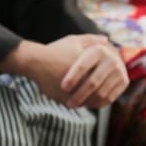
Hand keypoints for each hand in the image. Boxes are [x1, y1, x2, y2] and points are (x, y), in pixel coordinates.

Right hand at [0, 35, 125, 108]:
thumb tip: (106, 40)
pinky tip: (85, 100)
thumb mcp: (73, 41)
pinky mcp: (63, 99)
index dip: (107, 77)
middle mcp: (78, 78)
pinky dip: (83, 103)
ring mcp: (71, 91)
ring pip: (89, 99)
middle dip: (102, 90)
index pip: (101, 74)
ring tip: (97, 96)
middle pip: (97, 89)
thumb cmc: (55, 50)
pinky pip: (78, 104)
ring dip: (94, 99)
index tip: (110, 77)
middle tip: (106, 90)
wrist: (34, 62)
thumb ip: (91, 40)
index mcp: (83, 63)